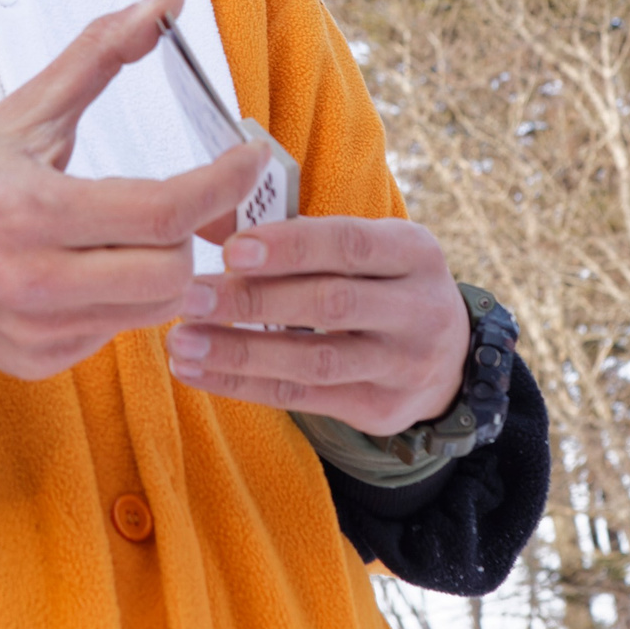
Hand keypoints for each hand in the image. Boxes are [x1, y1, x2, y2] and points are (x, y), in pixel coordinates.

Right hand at [0, 0, 266, 380]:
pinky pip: (117, 334)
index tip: (249, 156)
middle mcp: (38, 281)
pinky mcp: (38, 362)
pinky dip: (120, 301)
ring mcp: (39, 331)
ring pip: (155, 309)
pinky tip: (87, 273)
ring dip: (160, 267)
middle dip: (191, 232)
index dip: (224, 183)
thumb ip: (100, 53)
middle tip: (178, 202)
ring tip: (128, 235)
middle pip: (174, 272)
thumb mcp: (24, 112)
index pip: (165, 211)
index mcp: (37, 211)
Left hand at [164, 218, 471, 435]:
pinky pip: (303, 398)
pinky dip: (244, 385)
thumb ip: (303, 236)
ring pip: (314, 360)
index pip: (349, 244)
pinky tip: (198, 372)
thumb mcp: (367, 247)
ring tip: (181, 342)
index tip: (230, 250)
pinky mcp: (380, 410)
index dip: (289, 246)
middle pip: (330, 304)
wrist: (448, 357)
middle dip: (253, 299)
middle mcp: (419, 310)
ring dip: (239, 352)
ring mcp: (404, 366)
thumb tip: (211, 219)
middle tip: (189, 295)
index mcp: (414, 252)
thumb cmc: (379, 282)